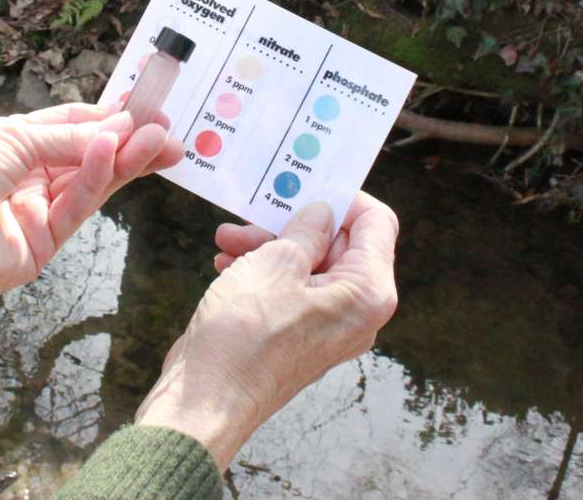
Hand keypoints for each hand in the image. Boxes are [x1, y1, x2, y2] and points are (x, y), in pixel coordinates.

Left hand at [0, 103, 182, 318]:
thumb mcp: (4, 137)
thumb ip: (62, 137)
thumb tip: (111, 128)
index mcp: (10, 145)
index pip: (69, 128)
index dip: (106, 118)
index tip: (145, 108)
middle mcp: (25, 180)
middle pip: (88, 159)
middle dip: (127, 143)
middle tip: (168, 131)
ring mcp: (33, 217)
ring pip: (88, 186)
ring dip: (123, 161)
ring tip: (157, 141)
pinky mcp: (37, 250)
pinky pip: (72, 210)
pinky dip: (93, 182)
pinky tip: (109, 155)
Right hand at [133, 193, 398, 469]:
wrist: (206, 400)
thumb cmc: (243, 335)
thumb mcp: (275, 263)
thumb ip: (306, 230)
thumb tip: (322, 212)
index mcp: (368, 293)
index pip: (376, 223)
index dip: (344, 197)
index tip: (306, 181)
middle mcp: (357, 312)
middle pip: (339, 243)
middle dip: (293, 222)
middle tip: (253, 211)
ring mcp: (328, 327)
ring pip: (309, 265)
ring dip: (269, 244)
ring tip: (227, 238)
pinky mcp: (299, 336)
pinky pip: (292, 289)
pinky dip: (263, 271)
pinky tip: (227, 262)